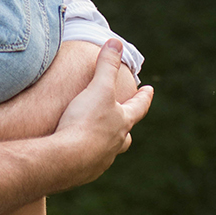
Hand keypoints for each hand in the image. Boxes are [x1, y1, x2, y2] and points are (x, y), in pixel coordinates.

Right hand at [55, 37, 153, 181]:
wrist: (66, 159)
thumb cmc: (85, 122)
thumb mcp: (98, 88)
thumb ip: (107, 65)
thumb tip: (116, 42)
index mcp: (121, 123)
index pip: (138, 108)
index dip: (144, 97)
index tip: (149, 89)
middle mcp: (115, 144)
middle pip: (126, 135)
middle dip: (125, 126)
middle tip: (124, 120)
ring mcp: (100, 160)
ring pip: (108, 150)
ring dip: (105, 142)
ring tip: (96, 137)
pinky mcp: (84, 172)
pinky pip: (88, 162)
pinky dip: (85, 155)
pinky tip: (76, 152)